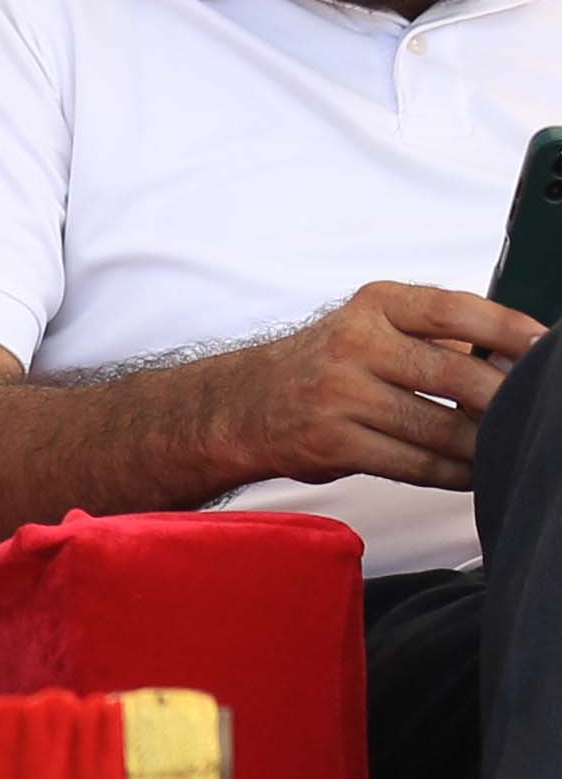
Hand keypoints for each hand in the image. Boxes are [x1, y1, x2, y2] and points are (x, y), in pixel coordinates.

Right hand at [207, 283, 534, 491]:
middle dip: (505, 399)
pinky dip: (453, 473)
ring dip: (483, 445)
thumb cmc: (330, 365)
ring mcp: (341, 395)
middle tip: (535, 411)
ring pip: (440, 428)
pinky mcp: (333, 443)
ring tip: (506, 448)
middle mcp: (355, 344)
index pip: (455, 310)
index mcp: (376, 305)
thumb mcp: (375, 326)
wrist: (246, 403)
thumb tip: (519, 359)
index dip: (508, 330)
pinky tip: (471, 472)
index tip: (546, 347)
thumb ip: (440, 336)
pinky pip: (414, 464)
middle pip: (457, 375)